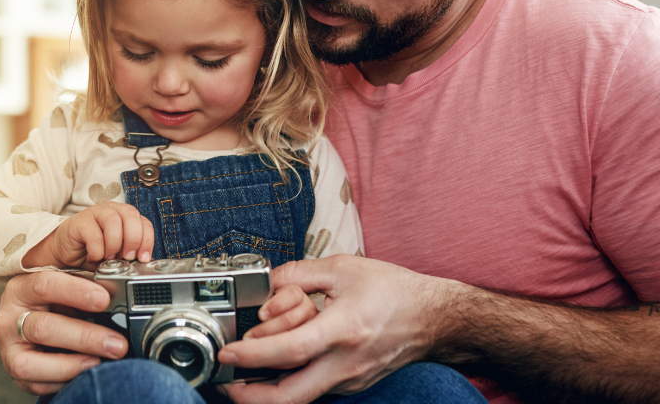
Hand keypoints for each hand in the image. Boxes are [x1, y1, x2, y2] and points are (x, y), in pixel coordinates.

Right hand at [0, 270, 130, 394]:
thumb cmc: (56, 300)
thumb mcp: (68, 282)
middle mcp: (9, 318)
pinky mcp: (15, 372)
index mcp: (22, 288)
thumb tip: (117, 287)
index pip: (45, 285)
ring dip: (72, 365)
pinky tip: (85, 372)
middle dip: (85, 337)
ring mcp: (9, 348)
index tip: (104, 299)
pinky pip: (36, 384)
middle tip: (117, 344)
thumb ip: (86, 280)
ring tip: (100, 362)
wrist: (35, 321)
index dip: (76, 292)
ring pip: (32, 363)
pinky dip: (64, 381)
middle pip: (44, 328)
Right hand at [24, 201, 154, 268]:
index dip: (147, 240)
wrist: (65, 251)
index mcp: (125, 218)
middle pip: (132, 216)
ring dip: (115, 244)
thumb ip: (129, 255)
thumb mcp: (116, 255)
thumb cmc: (92, 251)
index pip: (144, 223)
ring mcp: (96, 213)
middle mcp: (113, 211)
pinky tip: (94, 257)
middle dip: (133, 240)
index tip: (143, 258)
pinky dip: (97, 250)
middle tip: (127, 257)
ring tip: (109, 257)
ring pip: (114, 221)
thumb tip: (142, 263)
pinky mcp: (80, 221)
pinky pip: (94, 234)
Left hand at [216, 255, 457, 403]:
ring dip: (268, 388)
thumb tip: (266, 284)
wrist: (434, 318)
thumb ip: (298, 273)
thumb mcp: (343, 268)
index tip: (229, 353)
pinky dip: (290, 380)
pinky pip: (312, 389)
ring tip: (248, 369)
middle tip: (226, 382)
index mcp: (344, 329)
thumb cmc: (394, 291)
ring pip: (298, 396)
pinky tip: (278, 364)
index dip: (254, 355)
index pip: (291, 350)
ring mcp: (349, 379)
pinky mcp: (351, 384)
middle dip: (249, 397)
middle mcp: (345, 363)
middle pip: (289, 397)